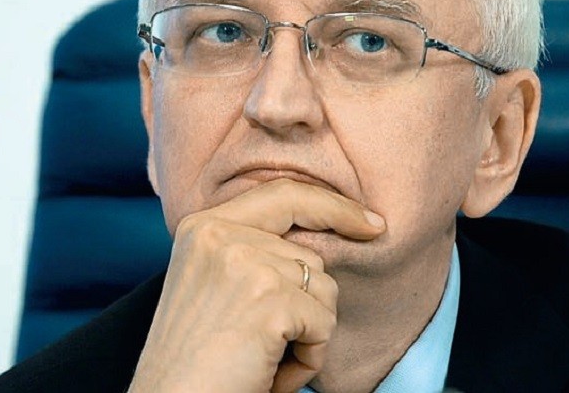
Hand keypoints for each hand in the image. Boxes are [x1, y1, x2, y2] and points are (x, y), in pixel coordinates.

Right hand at [128, 180, 385, 392]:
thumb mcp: (212, 283)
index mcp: (203, 226)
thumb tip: (326, 236)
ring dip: (307, 333)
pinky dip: (308, 358)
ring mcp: (245, 263)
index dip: (334, 205)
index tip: (372, 222)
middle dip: (306, 305)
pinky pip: (324, 325)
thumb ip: (253, 249)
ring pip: (323, 289)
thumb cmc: (196, 360)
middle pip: (310, 255)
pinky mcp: (269, 301)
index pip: (285, 194)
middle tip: (268, 343)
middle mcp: (221, 235)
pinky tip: (269, 373)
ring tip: (262, 358)